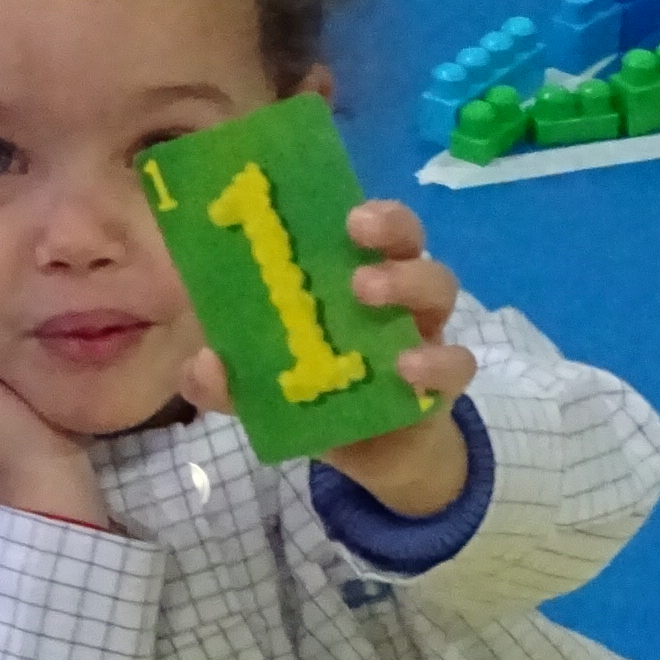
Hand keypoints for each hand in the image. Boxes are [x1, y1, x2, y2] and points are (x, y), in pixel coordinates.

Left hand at [180, 199, 477, 514]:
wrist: (370, 457)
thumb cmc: (316, 394)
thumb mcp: (258, 388)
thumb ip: (224, 381)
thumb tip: (202, 365)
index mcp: (349, 276)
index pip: (362, 224)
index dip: (355, 203)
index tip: (334, 203)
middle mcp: (393, 294)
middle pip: (408, 239)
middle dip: (389, 226)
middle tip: (356, 232)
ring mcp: (424, 332)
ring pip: (439, 286)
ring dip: (407, 280)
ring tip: (367, 291)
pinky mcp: (441, 381)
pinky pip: (456, 363)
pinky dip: (436, 362)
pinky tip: (407, 369)